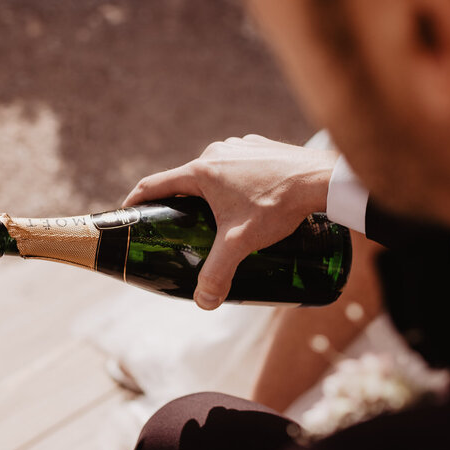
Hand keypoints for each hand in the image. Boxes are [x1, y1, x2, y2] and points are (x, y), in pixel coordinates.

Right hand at [124, 134, 337, 309]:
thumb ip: (218, 272)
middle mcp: (217, 152)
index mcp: (201, 170)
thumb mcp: (241, 243)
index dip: (137, 199)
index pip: (156, 184)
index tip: (128, 212)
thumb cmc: (278, 205)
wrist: (321, 178)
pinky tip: (250, 199)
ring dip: (211, 191)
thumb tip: (204, 302)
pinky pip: (239, 165)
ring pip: (215, 171)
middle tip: (181, 226)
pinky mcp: (261, 147)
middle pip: (186, 179)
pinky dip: (236, 182)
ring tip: (220, 217)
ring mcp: (240, 146)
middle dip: (181, 202)